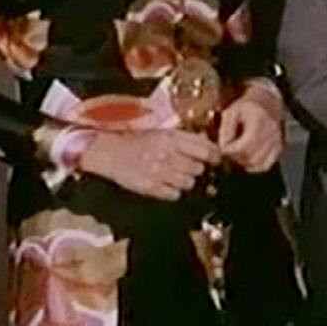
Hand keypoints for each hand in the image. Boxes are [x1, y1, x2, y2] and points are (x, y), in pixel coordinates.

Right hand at [79, 129, 219, 200]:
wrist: (110, 151)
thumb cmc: (140, 141)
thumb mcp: (165, 133)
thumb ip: (188, 139)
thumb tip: (211, 146)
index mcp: (173, 139)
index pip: (206, 150)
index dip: (215, 157)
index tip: (216, 161)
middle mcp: (167, 154)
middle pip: (198, 169)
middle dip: (197, 170)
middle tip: (189, 168)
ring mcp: (158, 172)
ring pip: (188, 183)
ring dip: (186, 182)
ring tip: (176, 176)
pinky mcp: (150, 187)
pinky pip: (174, 195)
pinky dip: (174, 192)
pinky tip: (167, 186)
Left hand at [218, 83, 283, 172]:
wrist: (266, 102)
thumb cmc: (246, 107)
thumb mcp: (231, 112)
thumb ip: (225, 130)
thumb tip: (222, 149)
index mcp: (259, 120)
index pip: (243, 146)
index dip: (230, 152)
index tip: (222, 149)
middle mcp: (271, 132)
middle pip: (251, 157)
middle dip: (235, 159)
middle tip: (227, 153)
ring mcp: (277, 141)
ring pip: (258, 163)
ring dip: (244, 163)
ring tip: (236, 155)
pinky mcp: (278, 148)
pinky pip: (265, 165)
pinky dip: (254, 166)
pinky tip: (247, 159)